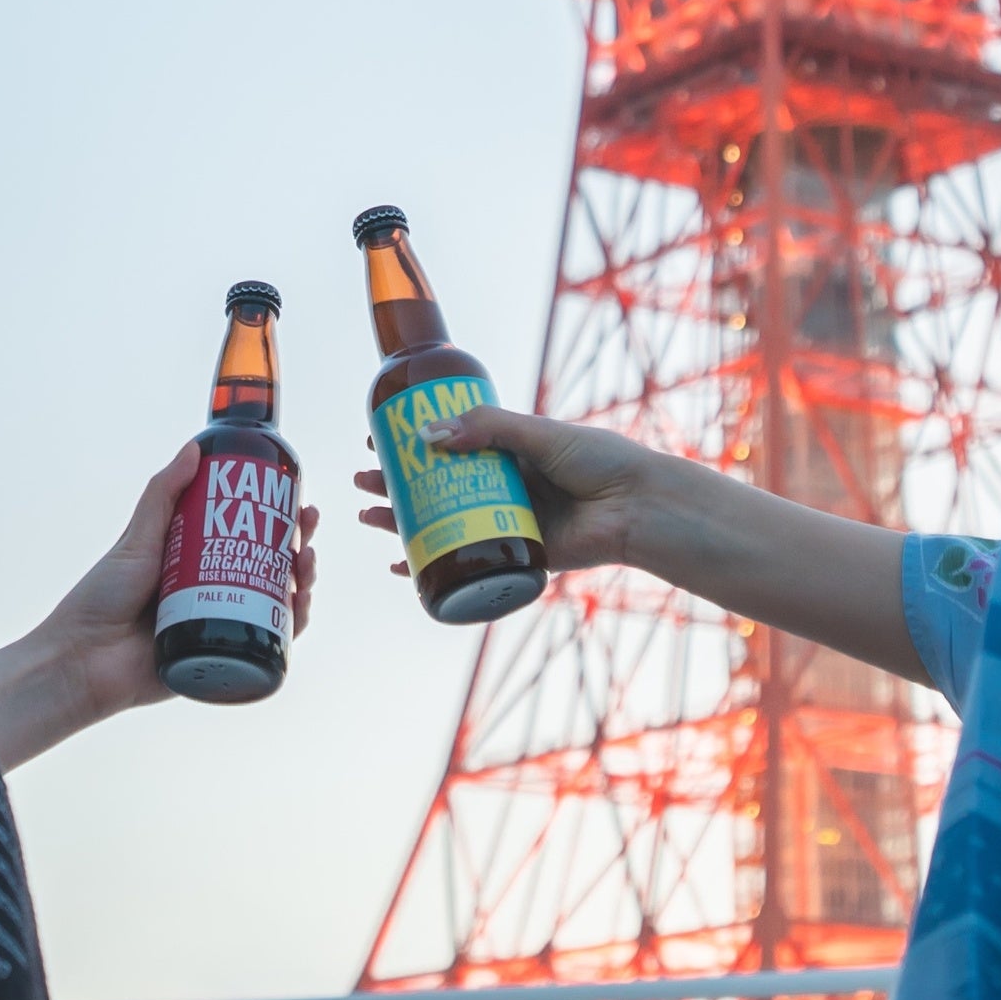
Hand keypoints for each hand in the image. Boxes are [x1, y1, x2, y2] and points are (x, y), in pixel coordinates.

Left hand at [0, 442, 321, 771]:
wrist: (81, 661)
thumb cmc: (99, 599)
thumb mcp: (137, 539)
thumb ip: (163, 495)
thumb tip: (195, 447)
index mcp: (197, 563)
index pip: (251, 537)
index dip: (281, 519)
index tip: (298, 498)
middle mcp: (214, 593)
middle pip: (272, 568)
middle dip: (300, 546)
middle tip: (308, 526)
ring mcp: (220, 627)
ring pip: (277, 604)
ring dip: (304, 582)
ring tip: (306, 562)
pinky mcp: (222, 662)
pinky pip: (266, 646)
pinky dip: (291, 627)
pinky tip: (299, 606)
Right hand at [357, 404, 922, 680]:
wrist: (640, 507)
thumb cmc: (600, 461)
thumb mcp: (538, 434)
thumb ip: (487, 430)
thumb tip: (426, 438)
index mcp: (511, 448)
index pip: (448, 441)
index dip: (412, 439)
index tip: (377, 433)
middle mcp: (505, 484)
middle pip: (437, 483)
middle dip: (397, 481)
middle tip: (360, 478)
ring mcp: (509, 520)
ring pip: (444, 521)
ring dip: (405, 520)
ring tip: (370, 516)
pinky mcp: (518, 555)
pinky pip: (468, 560)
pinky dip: (434, 566)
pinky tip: (404, 569)